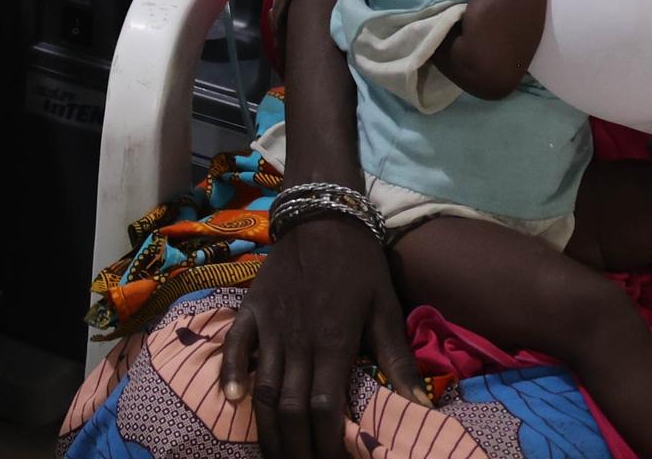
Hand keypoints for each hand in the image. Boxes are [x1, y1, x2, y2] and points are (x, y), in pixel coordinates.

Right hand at [220, 216, 420, 458]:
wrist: (322, 216)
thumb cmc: (360, 265)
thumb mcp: (386, 310)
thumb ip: (398, 361)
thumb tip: (421, 408)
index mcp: (333, 343)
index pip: (323, 409)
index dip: (325, 444)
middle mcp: (297, 341)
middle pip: (288, 408)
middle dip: (294, 447)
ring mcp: (269, 326)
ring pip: (261, 388)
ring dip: (266, 428)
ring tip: (274, 454)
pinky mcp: (251, 311)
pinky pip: (235, 347)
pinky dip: (230, 375)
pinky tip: (233, 402)